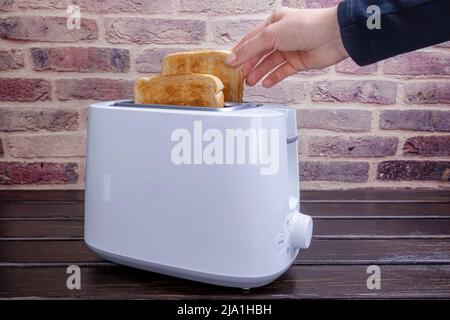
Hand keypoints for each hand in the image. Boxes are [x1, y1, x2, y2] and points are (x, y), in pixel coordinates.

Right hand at [225, 6, 348, 87]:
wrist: (334, 36)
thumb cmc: (305, 27)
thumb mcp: (272, 34)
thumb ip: (251, 48)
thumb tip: (232, 59)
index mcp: (273, 22)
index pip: (251, 39)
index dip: (239, 52)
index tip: (228, 64)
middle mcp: (281, 35)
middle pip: (259, 52)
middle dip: (248, 65)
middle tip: (238, 77)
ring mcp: (290, 49)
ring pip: (269, 63)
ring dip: (259, 73)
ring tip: (250, 83)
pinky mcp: (298, 62)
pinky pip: (282, 71)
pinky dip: (273, 78)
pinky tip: (265, 84)